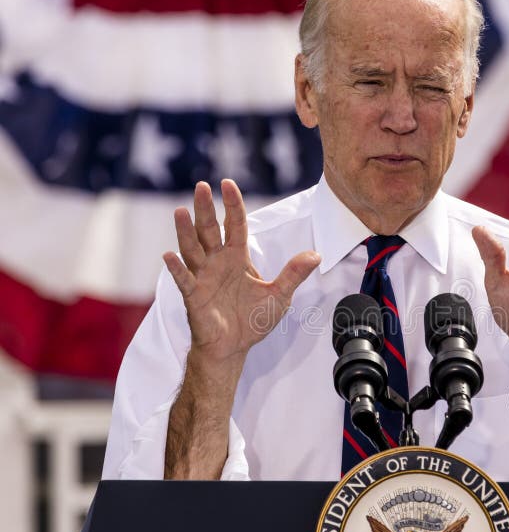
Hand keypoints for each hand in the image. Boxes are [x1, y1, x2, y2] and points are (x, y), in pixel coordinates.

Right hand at [163, 179, 320, 368]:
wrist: (234, 347)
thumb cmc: (253, 320)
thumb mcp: (280, 296)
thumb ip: (294, 274)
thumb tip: (316, 255)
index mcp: (238, 258)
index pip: (235, 225)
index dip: (233, 205)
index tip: (228, 183)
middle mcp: (217, 262)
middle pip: (209, 230)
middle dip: (205, 209)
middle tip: (202, 186)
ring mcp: (203, 277)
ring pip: (192, 249)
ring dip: (185, 231)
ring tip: (180, 211)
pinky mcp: (193, 296)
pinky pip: (184, 279)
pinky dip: (176, 268)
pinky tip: (169, 255)